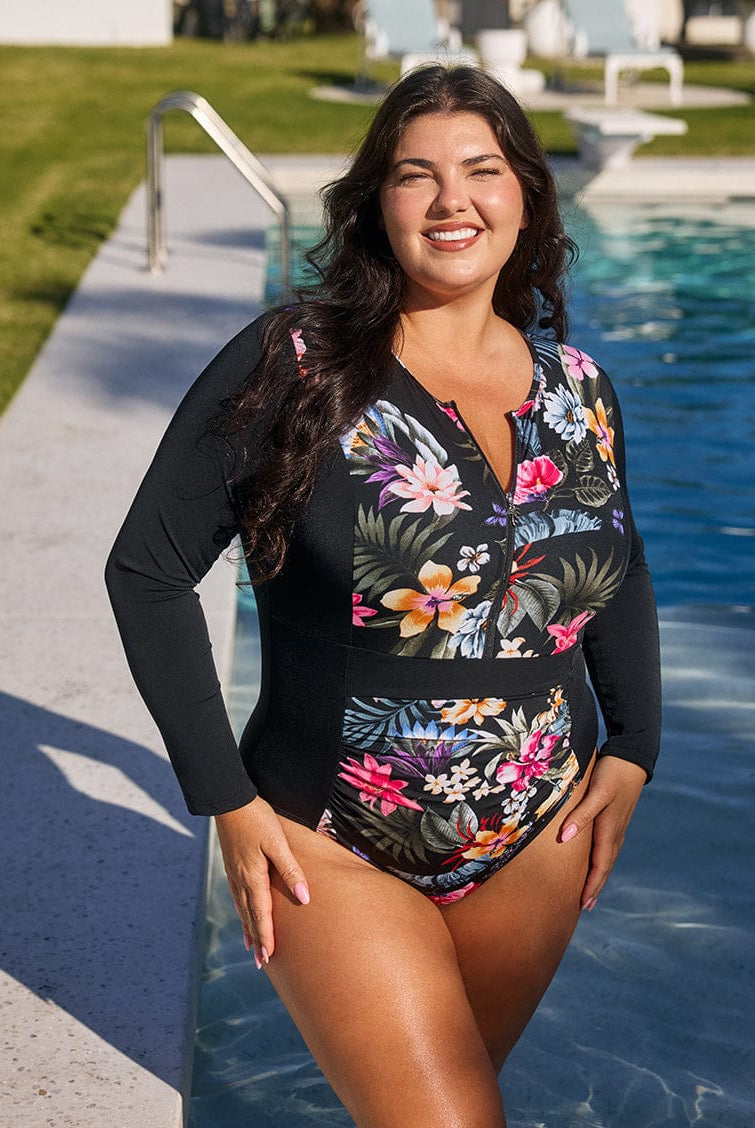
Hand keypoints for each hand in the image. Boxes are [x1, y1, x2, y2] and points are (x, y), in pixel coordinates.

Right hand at [214, 797, 309, 969]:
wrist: (230, 801)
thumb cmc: (257, 819)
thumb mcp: (278, 843)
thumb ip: (291, 870)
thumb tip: (304, 897)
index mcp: (253, 877)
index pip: (261, 914)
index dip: (266, 937)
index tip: (269, 958)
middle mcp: (240, 879)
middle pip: (249, 916)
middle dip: (256, 940)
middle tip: (261, 963)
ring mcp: (233, 873)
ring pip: (241, 908)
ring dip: (248, 928)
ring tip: (251, 947)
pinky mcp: (232, 865)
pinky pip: (236, 896)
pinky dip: (241, 911)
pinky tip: (242, 913)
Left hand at [560, 755, 646, 910]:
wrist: (633, 757)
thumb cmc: (613, 773)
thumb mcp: (597, 792)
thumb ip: (582, 814)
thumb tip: (565, 838)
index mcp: (609, 830)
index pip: (600, 865)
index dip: (591, 885)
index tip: (582, 904)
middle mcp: (615, 832)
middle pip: (604, 866)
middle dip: (595, 886)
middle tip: (584, 906)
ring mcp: (617, 825)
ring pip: (607, 857)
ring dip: (599, 875)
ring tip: (590, 890)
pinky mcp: (616, 817)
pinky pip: (608, 846)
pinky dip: (601, 860)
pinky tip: (596, 860)